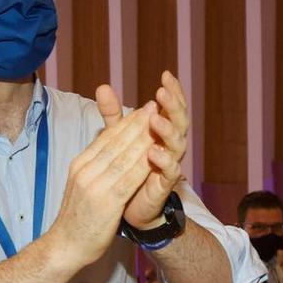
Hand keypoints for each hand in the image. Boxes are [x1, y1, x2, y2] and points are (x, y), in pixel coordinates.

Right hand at [46, 102, 155, 269]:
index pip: (105, 138)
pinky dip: (144, 164)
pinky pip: (129, 178)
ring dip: (143, 138)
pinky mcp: (106, 201)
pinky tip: (157, 154)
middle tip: (154, 106)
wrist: (65, 246)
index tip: (141, 109)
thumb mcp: (81, 185)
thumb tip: (105, 150)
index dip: (125, 122)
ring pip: (124, 156)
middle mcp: (85, 170)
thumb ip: (94, 166)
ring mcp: (95, 185)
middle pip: (115, 142)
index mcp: (80, 165)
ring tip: (159, 123)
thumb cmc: (76, 219)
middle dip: (136, 123)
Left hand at [96, 72, 190, 229]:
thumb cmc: (127, 169)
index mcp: (162, 131)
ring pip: (177, 144)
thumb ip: (113, 114)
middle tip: (163, 91)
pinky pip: (170, 171)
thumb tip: (102, 87)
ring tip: (155, 120)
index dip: (172, 90)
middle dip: (173, 105)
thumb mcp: (117, 138)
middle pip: (180, 120)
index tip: (165, 74)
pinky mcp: (164, 184)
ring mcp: (169, 164)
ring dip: (167, 130)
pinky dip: (164, 161)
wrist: (128, 207)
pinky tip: (154, 152)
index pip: (172, 106)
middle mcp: (170, 145)